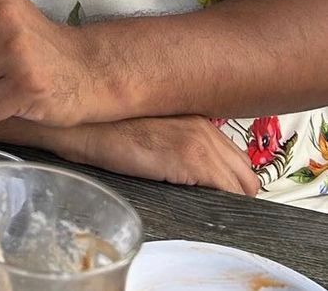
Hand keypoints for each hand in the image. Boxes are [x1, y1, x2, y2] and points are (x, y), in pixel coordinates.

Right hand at [47, 116, 259, 196]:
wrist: (84, 123)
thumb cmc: (106, 129)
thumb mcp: (151, 133)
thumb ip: (176, 146)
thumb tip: (190, 178)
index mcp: (196, 120)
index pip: (236, 160)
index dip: (228, 182)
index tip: (217, 196)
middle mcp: (205, 127)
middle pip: (245, 174)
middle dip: (233, 194)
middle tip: (212, 208)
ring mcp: (199, 141)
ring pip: (240, 186)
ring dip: (226, 201)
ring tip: (202, 210)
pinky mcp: (189, 157)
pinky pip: (226, 191)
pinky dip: (219, 204)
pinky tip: (197, 205)